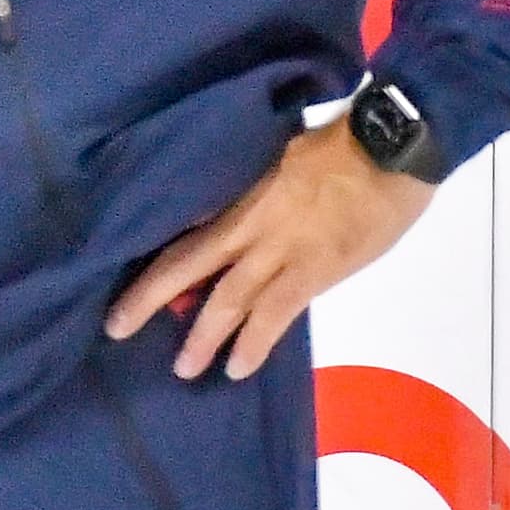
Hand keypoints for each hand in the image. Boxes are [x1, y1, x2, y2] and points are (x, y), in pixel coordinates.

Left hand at [104, 118, 435, 380]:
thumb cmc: (340, 141)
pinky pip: (277, 314)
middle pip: (186, 263)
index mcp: (236, 192)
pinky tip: (237, 368)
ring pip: (229, 298)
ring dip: (203, 336)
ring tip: (183, 368)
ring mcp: (281, 249)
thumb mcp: (275, 152)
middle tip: (116, 327)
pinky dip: (255, 343)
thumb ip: (248, 187)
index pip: (181, 228)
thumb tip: (221, 211)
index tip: (120, 276)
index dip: (151, 255)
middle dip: (148, 298)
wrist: (393, 146)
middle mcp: (248, 223)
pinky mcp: (316, 271)